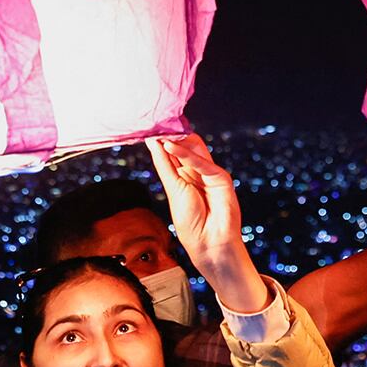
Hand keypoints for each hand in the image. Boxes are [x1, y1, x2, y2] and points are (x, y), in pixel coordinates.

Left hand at [146, 135, 266, 311]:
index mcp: (183, 176)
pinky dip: (187, 154)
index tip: (145, 128)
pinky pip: (204, 163)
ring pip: (194, 149)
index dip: (160, 141)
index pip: (171, 152)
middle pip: (183, 147)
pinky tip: (171, 146)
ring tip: (160, 130)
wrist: (209, 243)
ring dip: (178, 139)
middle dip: (169, 135)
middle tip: (153, 123)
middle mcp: (196, 172)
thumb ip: (164, 164)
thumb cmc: (191, 222)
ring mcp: (209, 174)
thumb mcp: (173, 189)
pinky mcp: (221, 178)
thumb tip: (152, 142)